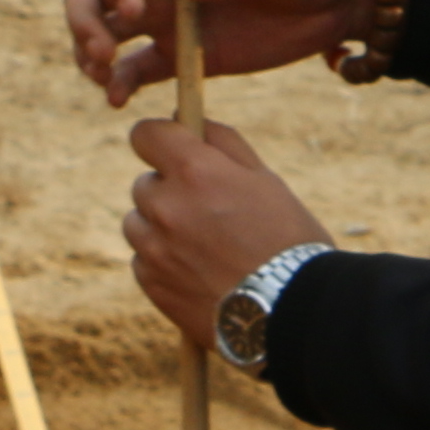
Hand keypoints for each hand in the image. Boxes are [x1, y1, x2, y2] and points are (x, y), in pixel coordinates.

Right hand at [66, 0, 370, 103]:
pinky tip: (119, 99)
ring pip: (104, 32)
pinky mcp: (182, 56)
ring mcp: (167, 18)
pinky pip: (135, 71)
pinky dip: (119, 84)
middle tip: (102, 53)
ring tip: (105, 78)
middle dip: (82, 21)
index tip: (133, 11)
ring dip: (90, 53)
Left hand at [123, 116, 324, 348]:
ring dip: (160, 227)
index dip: (159, 140)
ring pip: (138, 223)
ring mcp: (154, 248)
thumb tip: (186, 116)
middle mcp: (166, 206)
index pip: (145, 134)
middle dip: (169, 191)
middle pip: (144, 184)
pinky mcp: (152, 285)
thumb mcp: (265, 180)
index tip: (172, 150)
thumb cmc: (288, 240)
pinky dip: (162, 263)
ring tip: (203, 247)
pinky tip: (198, 273)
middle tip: (208, 213)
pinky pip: (142, 261)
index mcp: (195, 171)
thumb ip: (222, 142)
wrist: (290, 312)